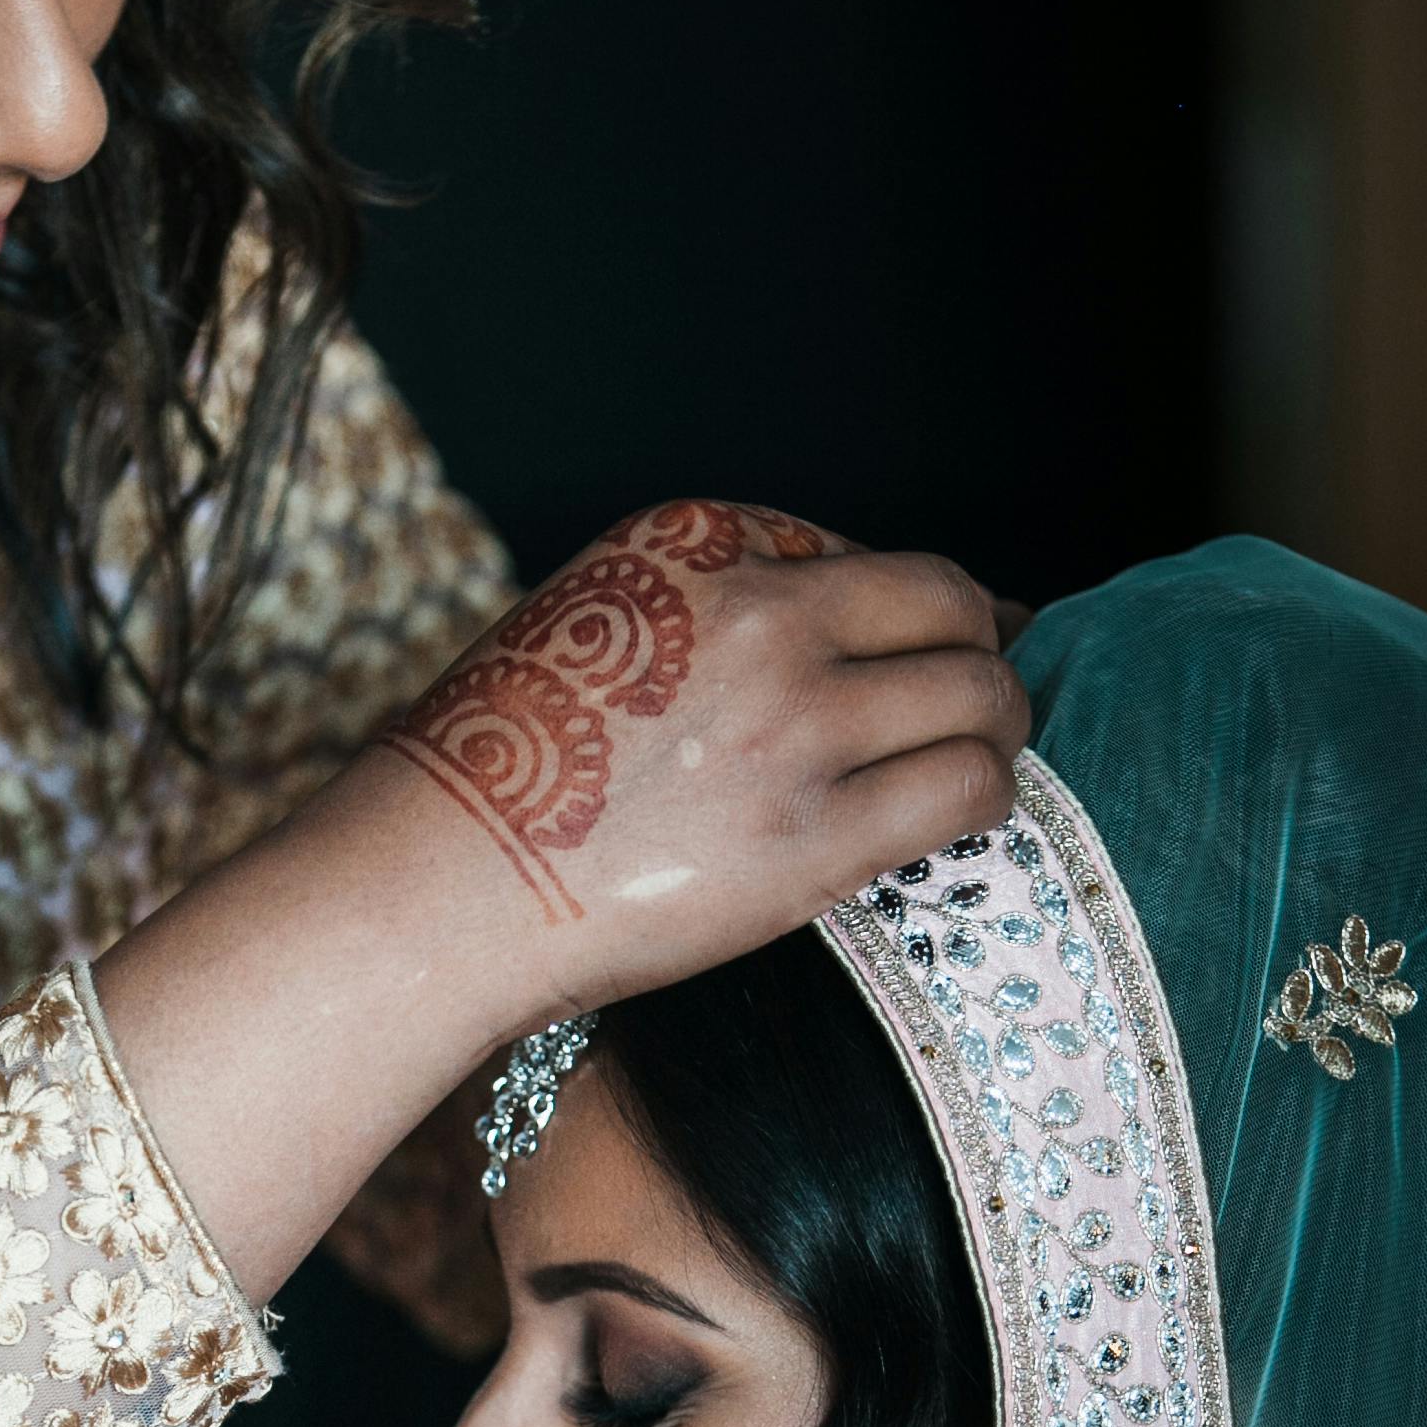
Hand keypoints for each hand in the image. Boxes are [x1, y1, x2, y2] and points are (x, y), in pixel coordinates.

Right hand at [94, 498, 1023, 1308]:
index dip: (893, 611)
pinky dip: (986, 797)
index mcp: (694, 539)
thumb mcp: (583, 628)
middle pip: (946, 604)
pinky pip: (968, 790)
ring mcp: (798, 723)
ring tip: (973, 761)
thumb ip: (697, 618)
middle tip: (976, 698)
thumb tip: (815, 646)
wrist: (433, 887)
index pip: (854, 552)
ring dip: (994, 725)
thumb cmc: (488, 776)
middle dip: (975, 648)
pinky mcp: (817, 837)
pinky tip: (960, 817)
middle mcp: (762, 611)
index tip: (903, 650)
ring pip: (984, 694)